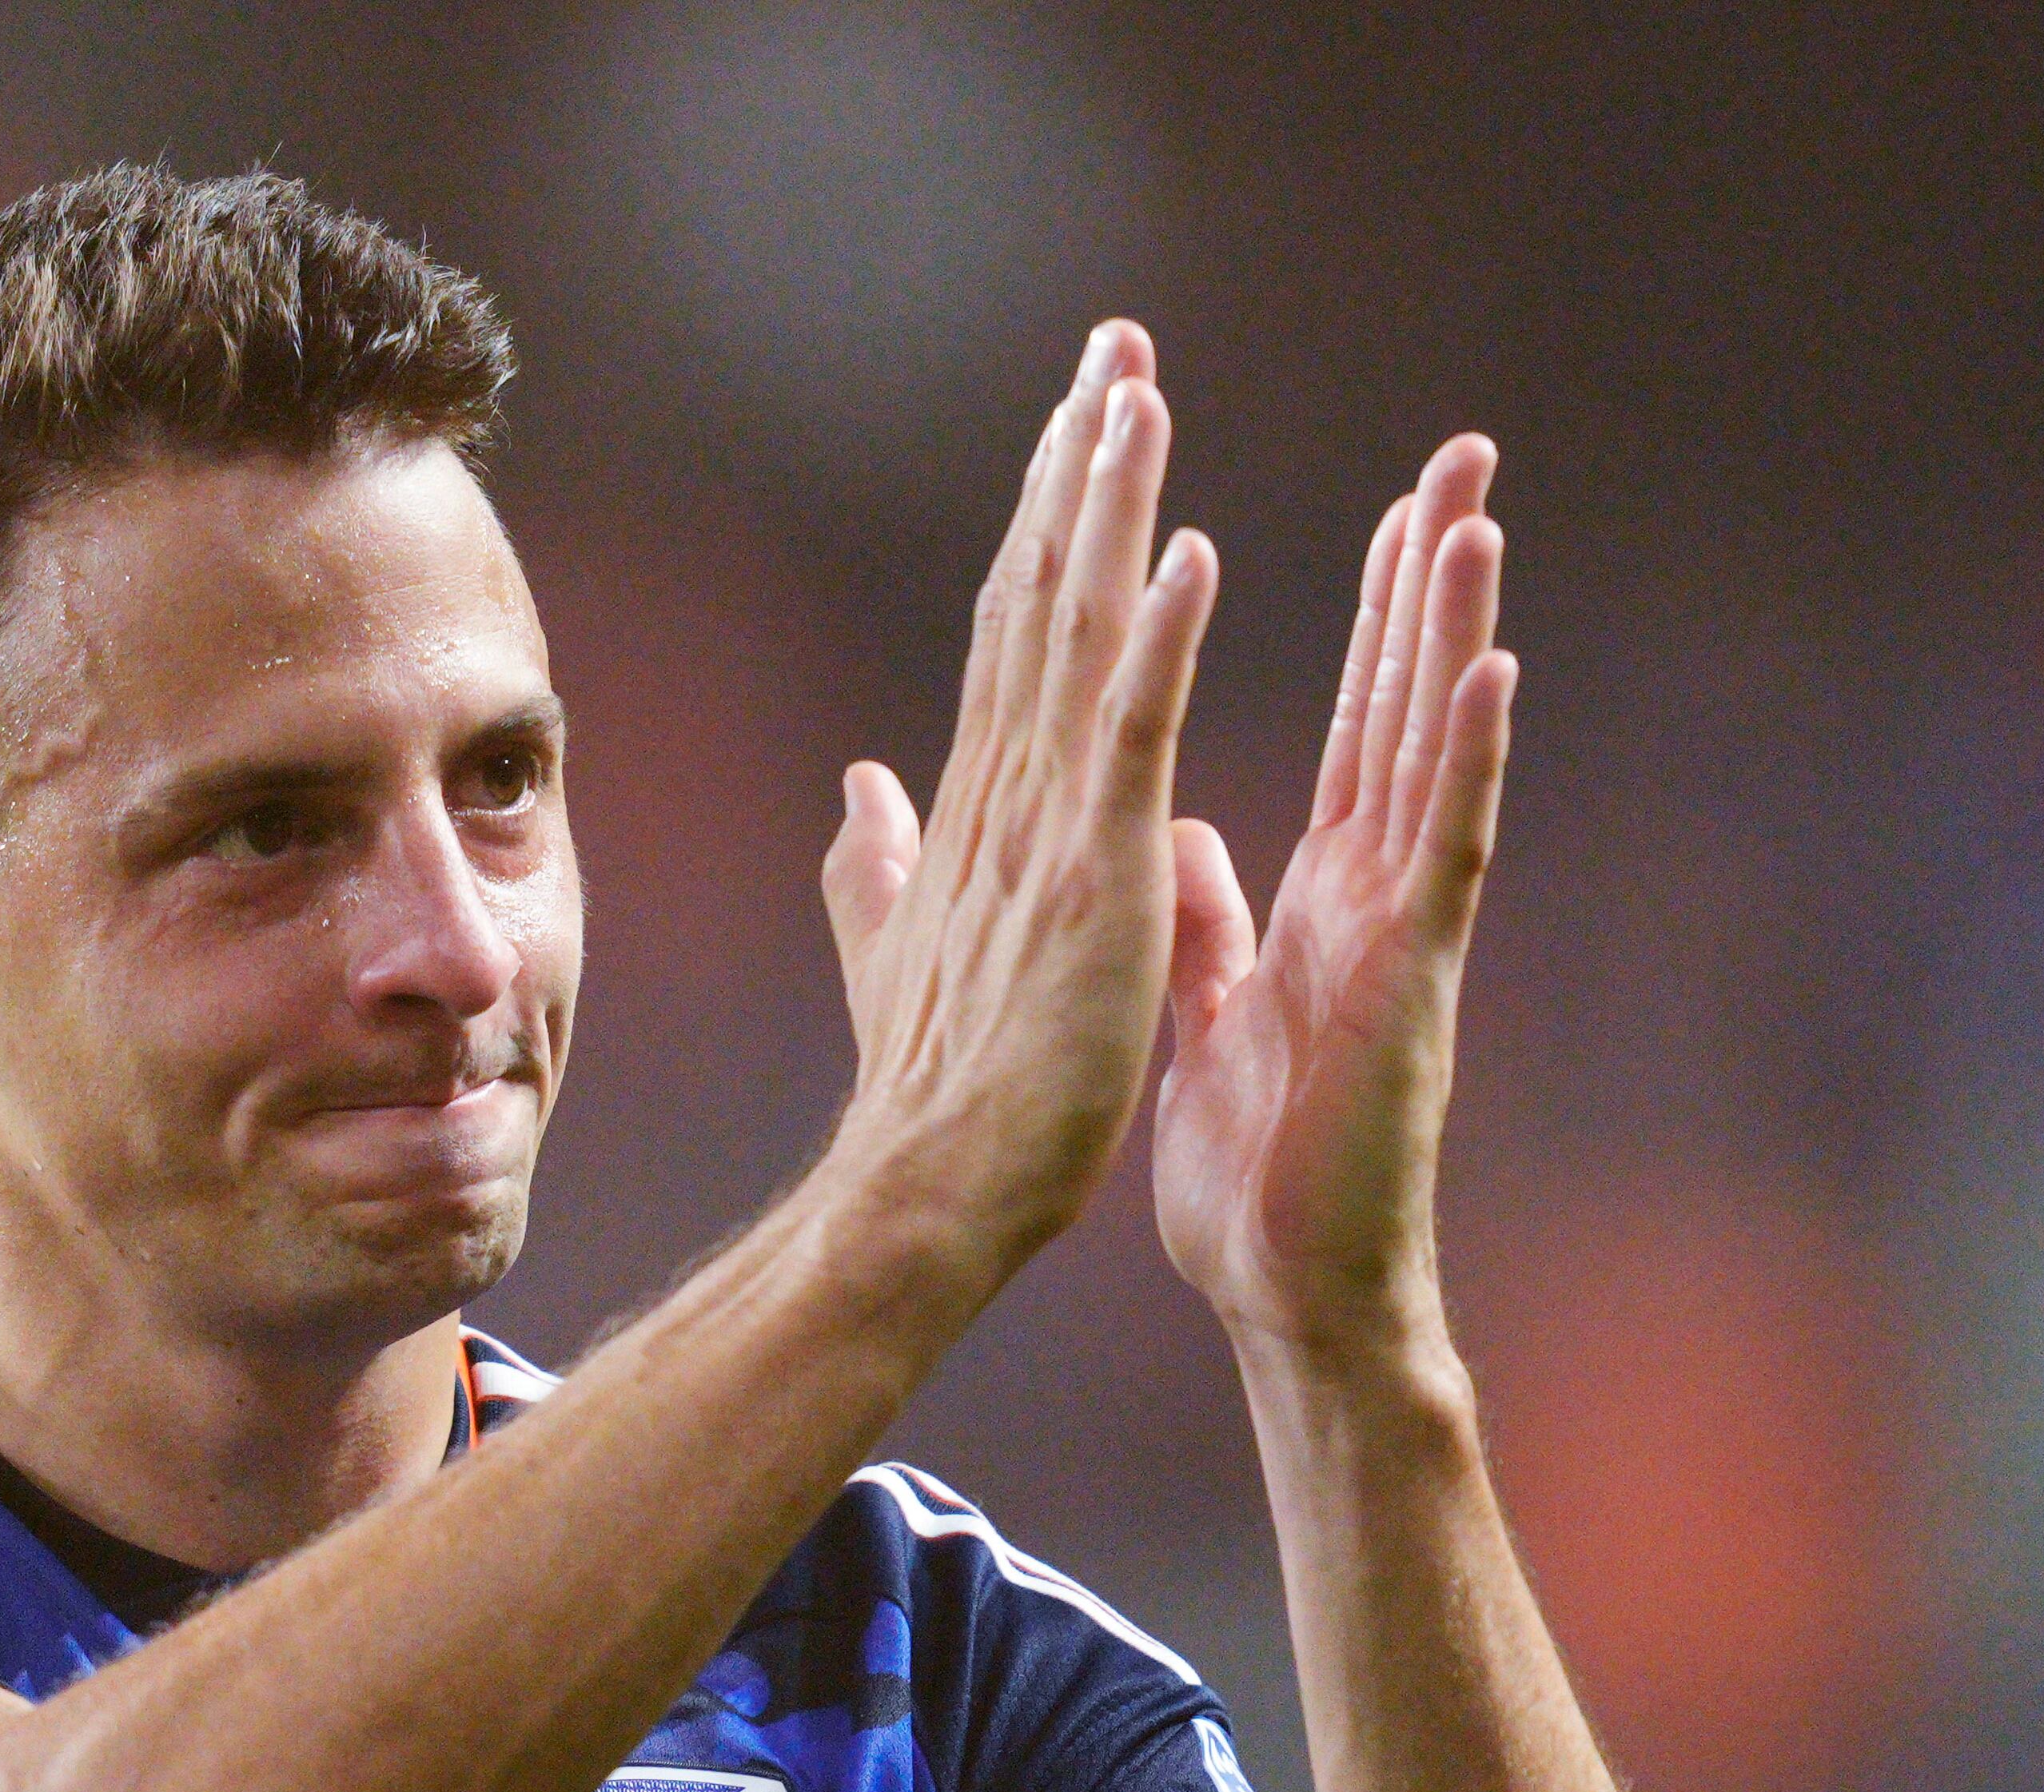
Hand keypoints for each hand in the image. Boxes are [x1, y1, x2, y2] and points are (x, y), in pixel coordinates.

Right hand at [815, 321, 1219, 1280]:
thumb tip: (860, 789)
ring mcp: (1045, 831)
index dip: (1047, 518)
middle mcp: (1005, 795)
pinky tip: (1183, 550)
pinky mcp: (1095, 880)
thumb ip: (877, 866)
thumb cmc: (931, 1097)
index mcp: (982, 810)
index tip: (1078, 416)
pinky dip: (1154, 641)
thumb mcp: (899, 957)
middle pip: (1041, 597)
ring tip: (1136, 393)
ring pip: (1079, 636)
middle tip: (1115, 345)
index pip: (1018, 633)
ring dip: (1107, 509)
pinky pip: (1130, 735)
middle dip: (1076, 465)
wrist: (924, 1195)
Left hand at [1152, 437, 1514, 1364]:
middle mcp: (1378, 896)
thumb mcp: (1207, 1016)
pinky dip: (1464, 763)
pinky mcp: (1406, 982)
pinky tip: (1486, 674)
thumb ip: (1208, 925)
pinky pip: (1442, 854)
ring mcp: (1402, 933)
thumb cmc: (1255, 1174)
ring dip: (1455, 639)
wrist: (1284, 1291)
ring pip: (1434, 756)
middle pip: (1409, 710)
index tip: (1395, 513)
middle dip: (1432, 585)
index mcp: (1324, 899)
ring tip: (1477, 521)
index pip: (1356, 729)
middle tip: (1464, 461)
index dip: (1375, 623)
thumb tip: (1184, 841)